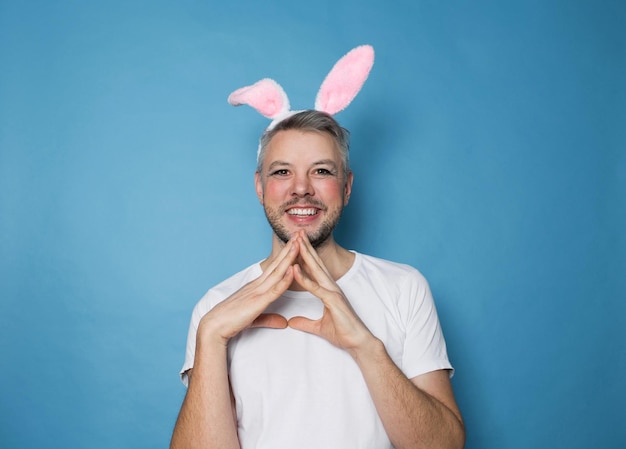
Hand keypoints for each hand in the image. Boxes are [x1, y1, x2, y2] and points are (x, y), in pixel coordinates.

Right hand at [197, 237, 299, 345]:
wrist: (214, 326)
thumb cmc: (230, 321)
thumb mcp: (254, 318)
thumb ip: (270, 319)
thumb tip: (284, 323)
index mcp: (256, 287)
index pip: (274, 268)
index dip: (285, 255)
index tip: (294, 244)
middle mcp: (257, 285)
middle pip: (277, 264)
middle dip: (289, 249)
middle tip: (299, 234)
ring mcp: (257, 292)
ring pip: (277, 272)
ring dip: (289, 257)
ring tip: (298, 243)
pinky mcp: (258, 302)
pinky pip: (274, 289)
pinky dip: (285, 279)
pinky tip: (292, 269)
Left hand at [288, 232, 375, 355]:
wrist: (357, 343)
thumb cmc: (343, 332)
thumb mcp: (318, 327)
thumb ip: (305, 322)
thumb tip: (292, 322)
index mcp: (328, 290)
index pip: (315, 268)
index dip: (306, 255)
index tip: (296, 243)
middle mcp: (331, 287)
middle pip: (316, 263)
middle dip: (306, 247)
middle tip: (297, 232)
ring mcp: (333, 292)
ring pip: (316, 270)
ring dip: (305, 255)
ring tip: (296, 242)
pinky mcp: (333, 301)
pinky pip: (316, 287)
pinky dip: (304, 278)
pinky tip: (294, 269)